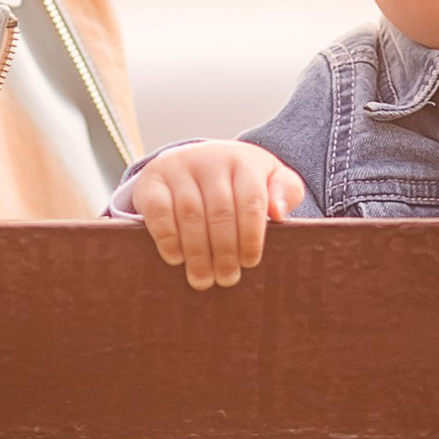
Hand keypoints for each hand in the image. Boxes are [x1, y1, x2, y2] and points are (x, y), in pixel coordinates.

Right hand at [131, 140, 307, 290]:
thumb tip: (279, 212)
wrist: (191, 161)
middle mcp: (209, 158)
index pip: (251, 201)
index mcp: (243, 160)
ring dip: (197, 252)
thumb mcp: (269, 178)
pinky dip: (167, 238)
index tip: (250, 263)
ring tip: (203, 279)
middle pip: (220, 211)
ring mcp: (178, 167)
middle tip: (226, 279)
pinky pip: (158, 211)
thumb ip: (286, 191)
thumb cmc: (238, 181)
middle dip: (225, 251)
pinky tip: (176, 259)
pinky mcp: (152, 180)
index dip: (251, 236)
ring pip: (190, 214)